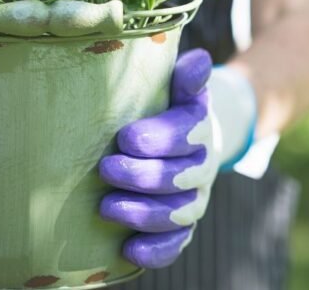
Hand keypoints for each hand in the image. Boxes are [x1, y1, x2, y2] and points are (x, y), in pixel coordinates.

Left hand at [99, 49, 256, 268]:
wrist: (187, 143)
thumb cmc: (169, 109)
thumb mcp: (178, 88)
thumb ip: (186, 77)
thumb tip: (197, 58)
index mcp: (198, 128)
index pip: (186, 134)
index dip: (159, 139)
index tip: (125, 138)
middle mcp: (202, 167)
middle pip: (179, 178)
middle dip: (142, 176)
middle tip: (106, 168)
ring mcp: (194, 200)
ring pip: (178, 214)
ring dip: (143, 214)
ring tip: (106, 208)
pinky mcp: (182, 227)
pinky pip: (176, 244)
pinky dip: (155, 251)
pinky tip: (127, 250)